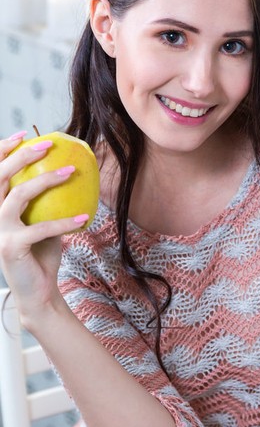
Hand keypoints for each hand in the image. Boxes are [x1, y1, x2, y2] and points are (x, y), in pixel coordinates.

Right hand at [0, 132, 87, 321]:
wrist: (38, 292)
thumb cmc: (42, 254)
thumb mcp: (43, 221)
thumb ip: (47, 201)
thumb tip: (69, 170)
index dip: (3, 151)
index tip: (25, 135)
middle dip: (21, 155)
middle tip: (48, 145)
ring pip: (18, 196)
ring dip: (46, 180)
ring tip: (71, 172)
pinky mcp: (10, 248)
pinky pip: (40, 228)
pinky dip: (64, 222)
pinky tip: (84, 218)